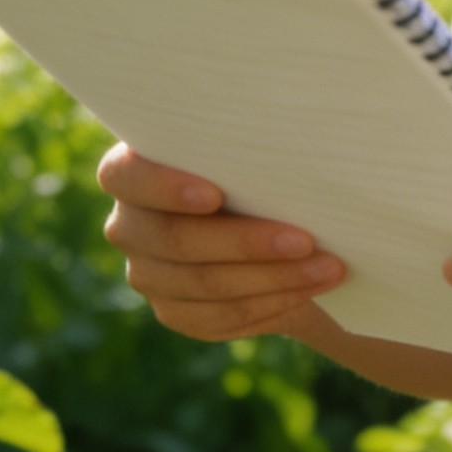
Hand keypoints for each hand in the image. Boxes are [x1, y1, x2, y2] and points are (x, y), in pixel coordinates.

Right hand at [96, 144, 345, 342]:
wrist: (271, 219)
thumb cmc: (262, 163)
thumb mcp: (253, 146)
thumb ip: (250, 142)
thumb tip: (298, 135)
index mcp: (132, 169)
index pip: (125, 176)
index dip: (165, 188)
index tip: (215, 195)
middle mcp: (129, 224)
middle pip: (176, 240)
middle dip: (246, 242)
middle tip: (305, 240)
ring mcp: (147, 273)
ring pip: (205, 284)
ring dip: (273, 277)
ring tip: (327, 266)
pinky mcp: (174, 311)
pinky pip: (220, 316)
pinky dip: (270, 302)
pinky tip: (309, 289)